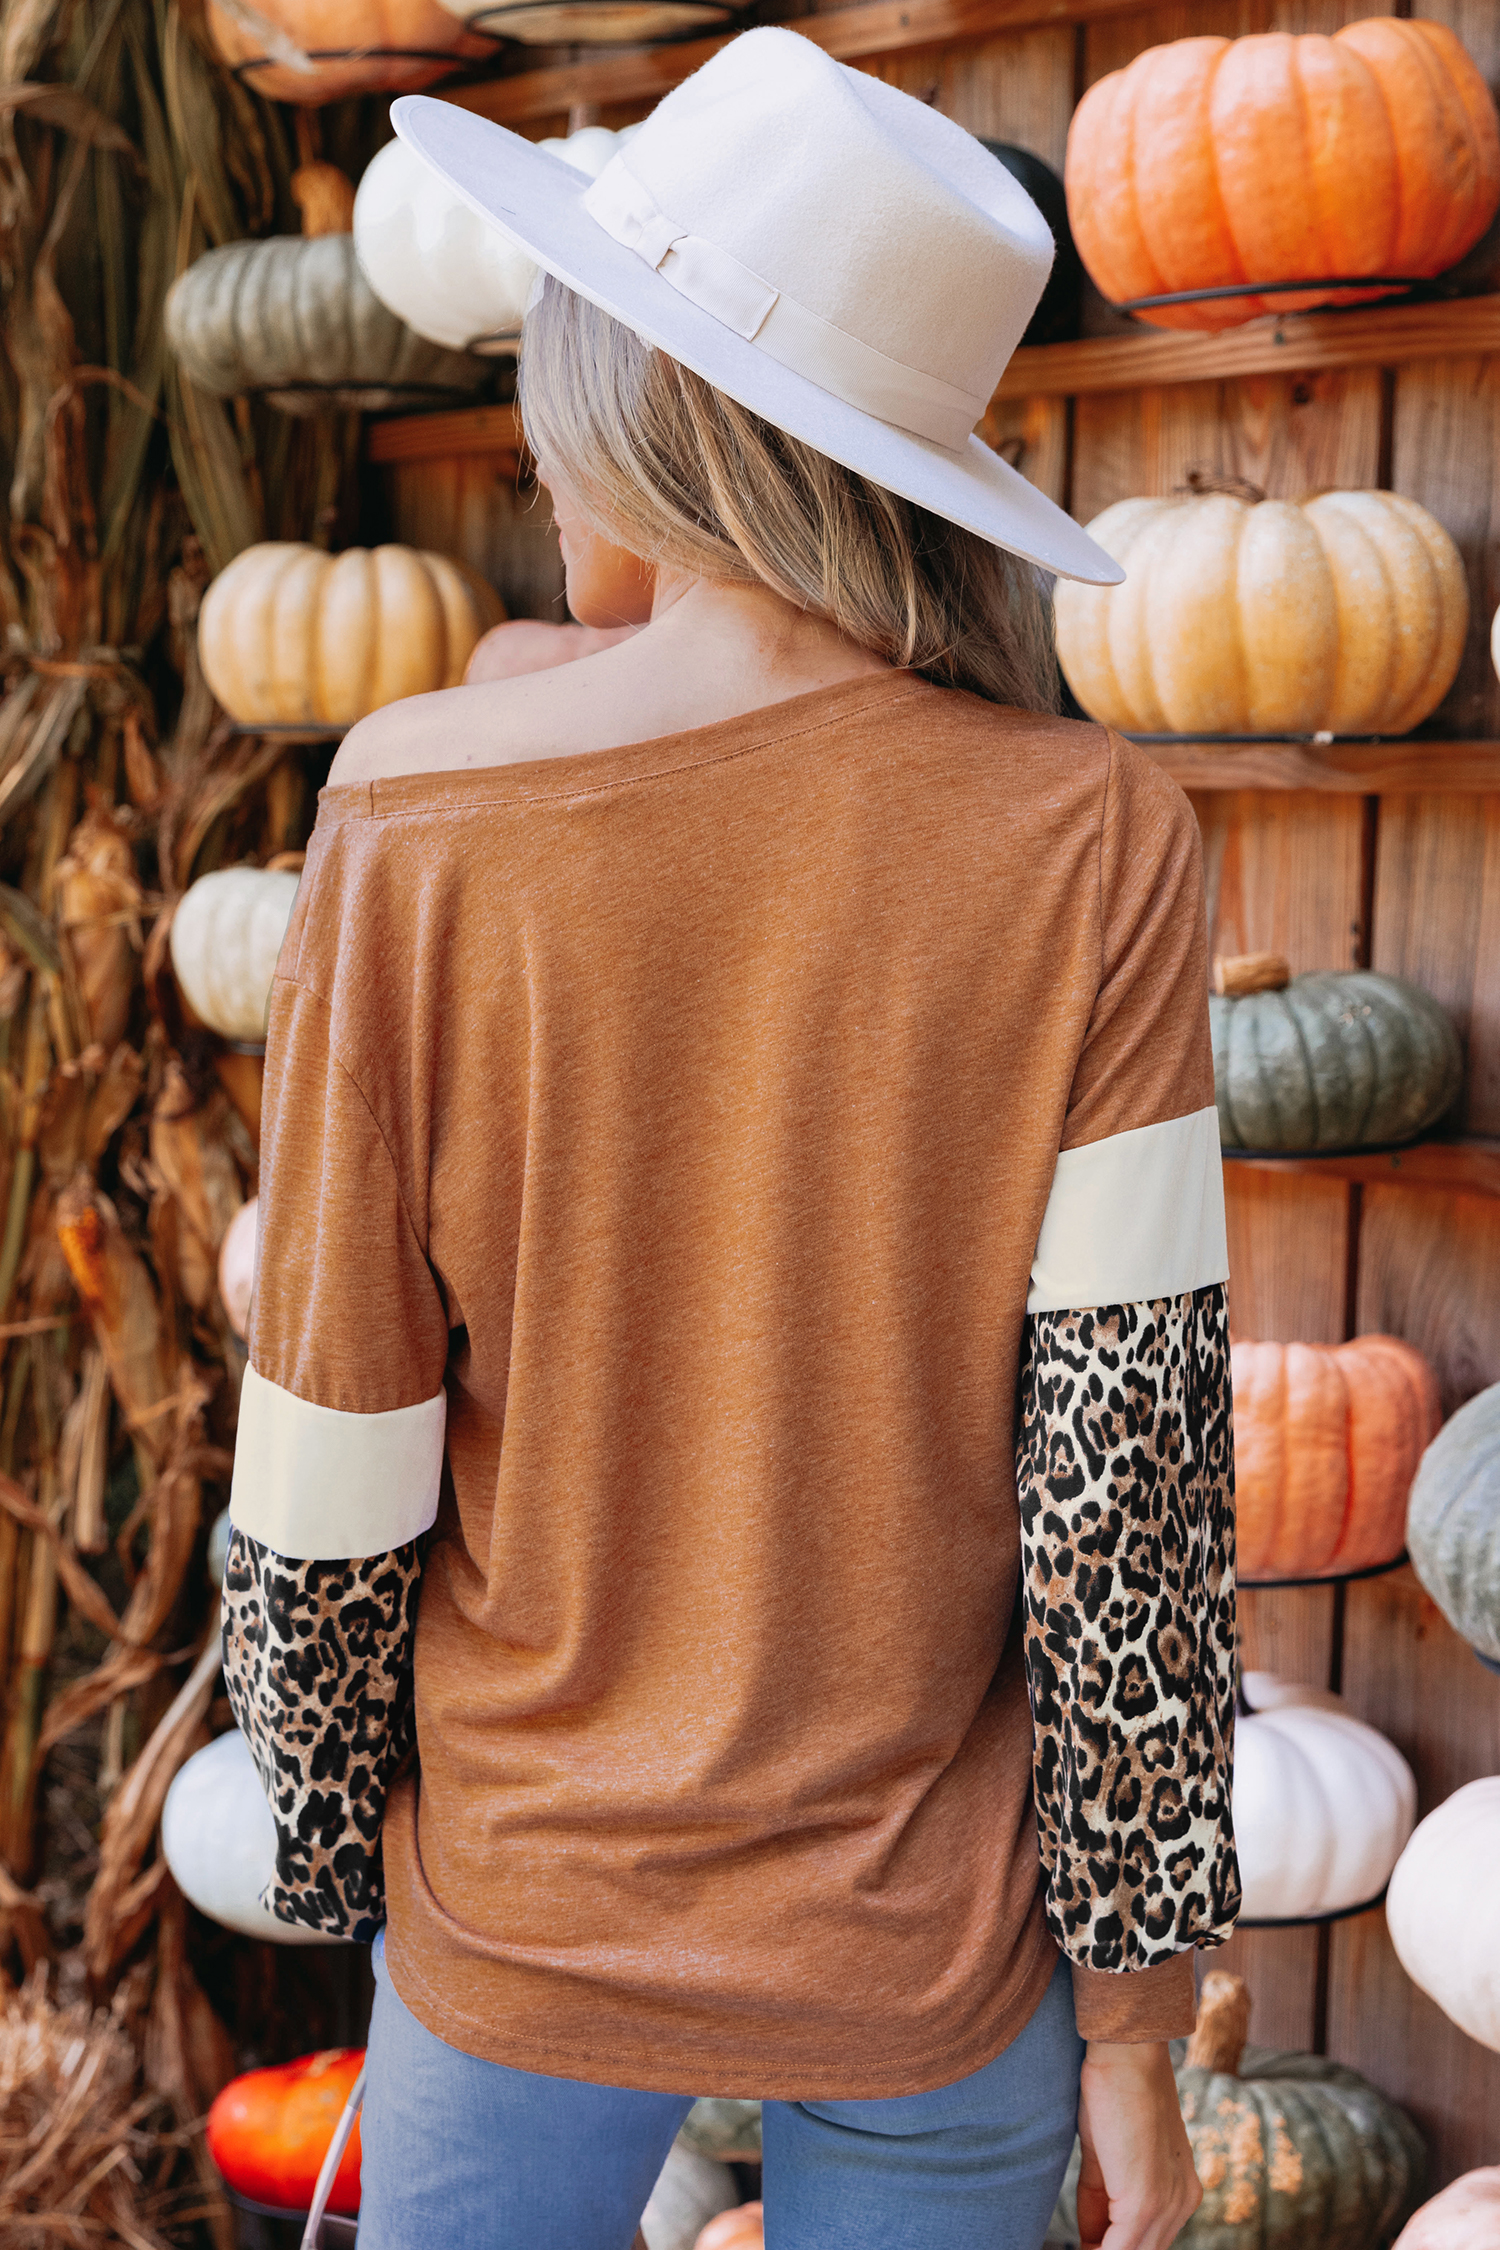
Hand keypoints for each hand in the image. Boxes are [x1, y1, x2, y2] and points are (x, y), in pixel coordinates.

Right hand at [1075, 2039, 1200, 2249]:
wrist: (1126, 2052)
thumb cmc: (1112, 2089)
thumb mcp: (1105, 2152)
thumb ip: (1102, 2194)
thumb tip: (1090, 2234)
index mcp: (1181, 2188)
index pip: (1145, 2238)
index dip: (1110, 2245)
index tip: (1086, 2244)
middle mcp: (1183, 2201)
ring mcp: (1167, 2204)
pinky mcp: (1145, 2201)